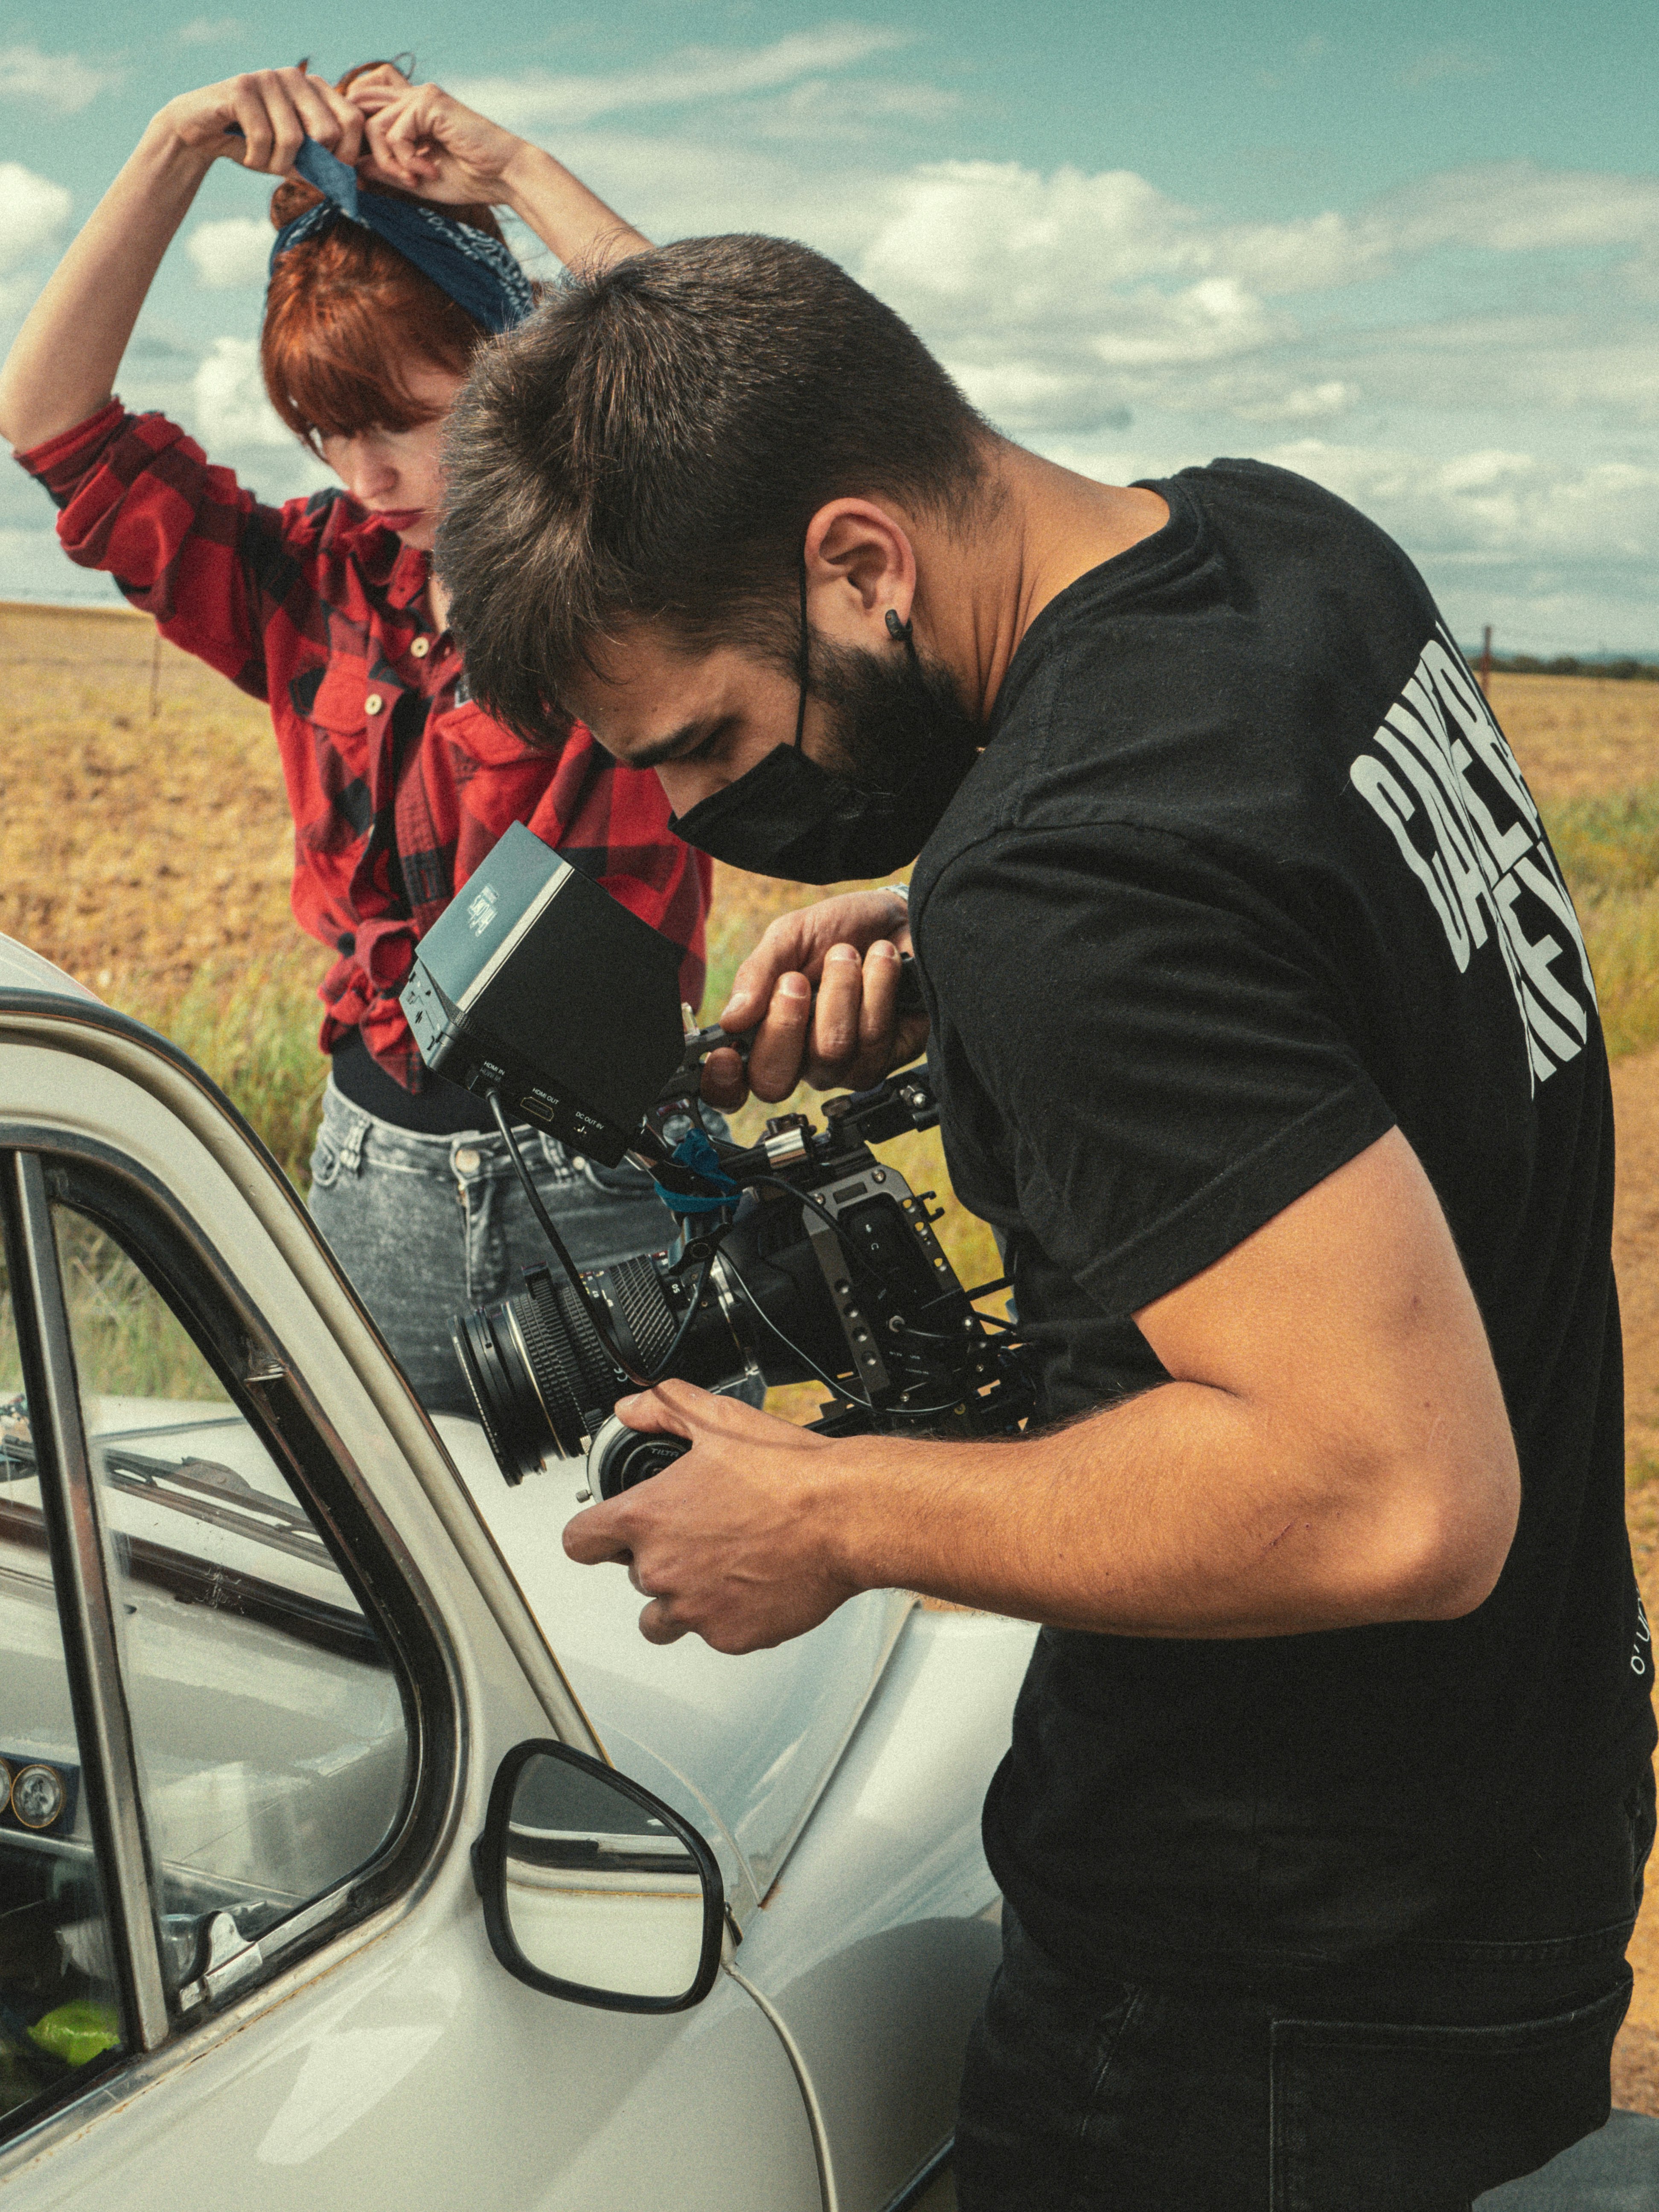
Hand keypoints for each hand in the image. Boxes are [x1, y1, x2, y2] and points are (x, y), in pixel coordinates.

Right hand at [157, 67, 363, 174]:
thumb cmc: (253, 146)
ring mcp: (269, 78)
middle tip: (287, 167)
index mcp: (315, 89)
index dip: (346, 156)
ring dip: (277, 164)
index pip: (352, 120)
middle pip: (327, 131)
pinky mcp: (242, 87)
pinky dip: (256, 159)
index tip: (328, 175)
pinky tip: (247, 155)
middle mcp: (295, 77)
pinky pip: (263, 137)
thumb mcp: (293, 160)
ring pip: (293, 139)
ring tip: (263, 161)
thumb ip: (321, 168)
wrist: (202, 131)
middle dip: (310, 163)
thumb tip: (350, 186)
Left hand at [347, 68, 528, 206]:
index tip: (373, 173)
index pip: (366, 105)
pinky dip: (406, 158)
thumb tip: (355, 164)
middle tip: (395, 179)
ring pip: (374, 124)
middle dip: (368, 150)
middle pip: (361, 110)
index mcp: (411, 111)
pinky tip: (427, 170)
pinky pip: (395, 132)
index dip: (360, 137)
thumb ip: (387, 170)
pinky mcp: (428, 102)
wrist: (504, 176)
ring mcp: (420, 96)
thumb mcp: (417, 178)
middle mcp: (413, 97)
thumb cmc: (470, 179)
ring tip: (415, 178)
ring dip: (389, 161)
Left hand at [562, 1382, 860, 1652]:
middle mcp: (662, 1570)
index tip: (608, 1534)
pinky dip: (727, 1615)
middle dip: (659, 1559)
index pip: (579, 1542)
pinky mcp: (730, 1637)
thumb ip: (662, 1409)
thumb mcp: (718, 1418)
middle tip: (700, 1535)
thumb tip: (631, 1409)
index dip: (593, 1535)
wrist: (846, 1517)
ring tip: (719, 1568)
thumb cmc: (789, 1474)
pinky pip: (712, 1633)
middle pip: (632, 1577)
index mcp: (647, 1518)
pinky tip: (754, 1583)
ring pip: (662, 1618)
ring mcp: (695, 1610)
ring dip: (681, 1598)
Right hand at [705, 888, 926, 1108]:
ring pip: (830, 1052)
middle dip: (784, 1024)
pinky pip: (874, 1039)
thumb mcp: (789, 937)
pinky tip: (881, 961)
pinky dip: (877, 987)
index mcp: (766, 1036)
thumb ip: (756, 974)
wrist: (899, 916)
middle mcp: (803, 1062)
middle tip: (796, 980)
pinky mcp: (888, 1057)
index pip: (734, 1087)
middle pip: (775, 1082)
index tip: (726, 1055)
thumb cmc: (839, 931)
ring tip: (847, 954)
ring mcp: (845, 1066)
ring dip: (840, 989)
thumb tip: (731, 1021)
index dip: (723, 1084)